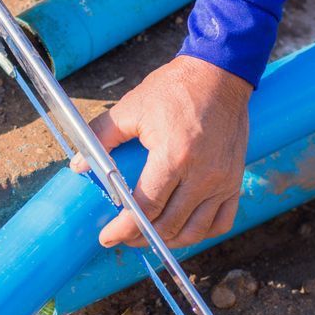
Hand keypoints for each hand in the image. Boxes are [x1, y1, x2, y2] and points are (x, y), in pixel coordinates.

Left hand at [71, 56, 251, 247]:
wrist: (219, 74)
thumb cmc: (175, 89)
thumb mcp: (132, 107)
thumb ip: (101, 136)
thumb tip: (78, 165)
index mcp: (174, 157)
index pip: (146, 208)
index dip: (124, 228)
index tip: (107, 236)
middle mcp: (203, 174)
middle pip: (170, 225)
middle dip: (141, 238)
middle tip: (122, 238)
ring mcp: (223, 180)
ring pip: (196, 230)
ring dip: (170, 241)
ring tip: (149, 237)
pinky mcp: (235, 179)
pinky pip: (222, 221)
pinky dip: (201, 233)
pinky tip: (183, 230)